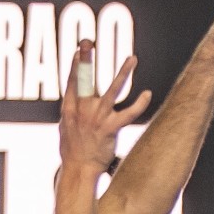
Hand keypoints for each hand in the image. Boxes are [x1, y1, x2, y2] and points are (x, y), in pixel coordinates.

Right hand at [59, 42, 151, 173]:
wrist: (79, 170)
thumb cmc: (72, 152)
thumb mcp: (65, 130)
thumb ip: (70, 113)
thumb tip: (71, 103)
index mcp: (69, 110)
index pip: (72, 82)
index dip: (76, 65)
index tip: (80, 50)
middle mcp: (82, 110)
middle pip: (85, 80)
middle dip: (86, 60)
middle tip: (87, 42)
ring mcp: (97, 118)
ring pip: (112, 91)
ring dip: (123, 73)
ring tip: (132, 58)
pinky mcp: (111, 128)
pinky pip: (128, 113)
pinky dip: (139, 104)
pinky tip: (147, 94)